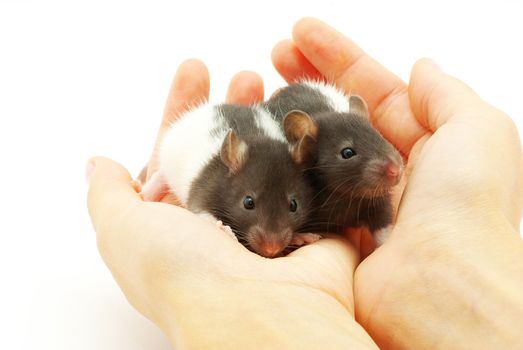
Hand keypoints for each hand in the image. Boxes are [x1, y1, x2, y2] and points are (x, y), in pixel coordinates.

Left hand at [87, 60, 377, 348]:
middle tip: (247, 75)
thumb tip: (99, 165)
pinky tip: (313, 118)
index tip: (196, 70)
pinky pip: (310, 177)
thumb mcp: (122, 230)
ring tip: (282, 86)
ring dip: (275, 120)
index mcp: (179, 219)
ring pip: (271, 157)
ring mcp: (271, 220)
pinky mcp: (313, 224)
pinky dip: (310, 146)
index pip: (178, 152)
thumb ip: (108, 194)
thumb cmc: (183, 271)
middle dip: (235, 108)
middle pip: (230, 150)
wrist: (259, 312)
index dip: (183, 110)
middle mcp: (225, 220)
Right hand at [272, 18, 522, 348]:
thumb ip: (447, 95)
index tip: (298, 33)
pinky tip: (253, 142)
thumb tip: (421, 65)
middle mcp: (383, 173)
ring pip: (311, 152)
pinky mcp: (326, 232)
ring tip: (254, 89)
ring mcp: (351, 203)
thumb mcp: (479, 132)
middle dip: (304, 81)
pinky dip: (276, 166)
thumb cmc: (467, 206)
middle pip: (335, 116)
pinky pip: (297, 190)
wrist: (440, 290)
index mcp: (419, 147)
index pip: (370, 90)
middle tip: (271, 55)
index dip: (336, 58)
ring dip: (283, 119)